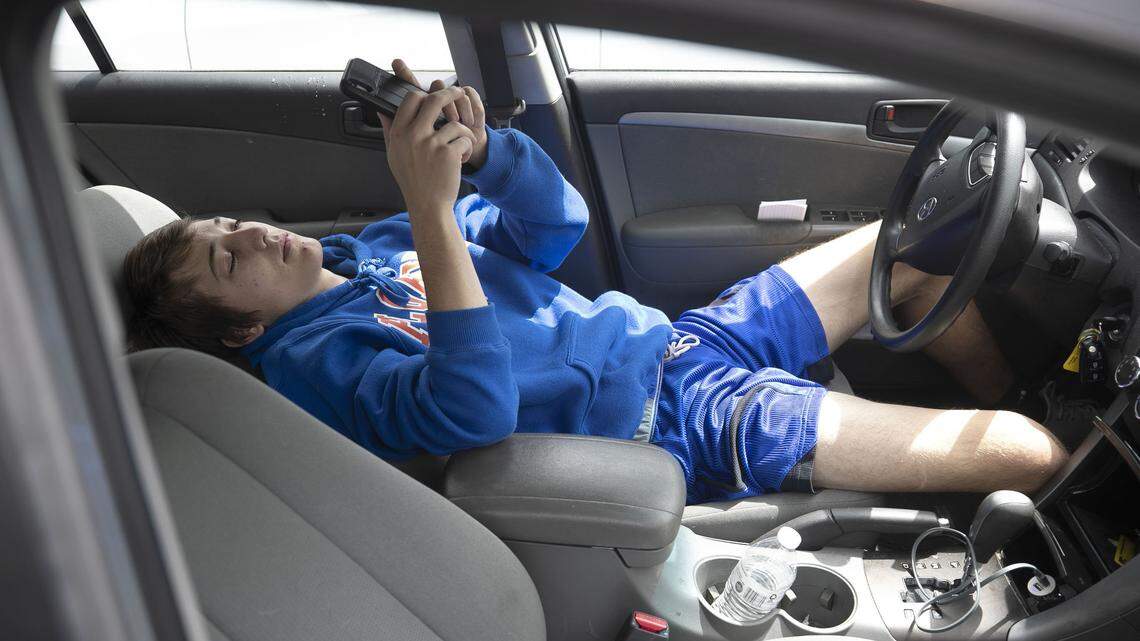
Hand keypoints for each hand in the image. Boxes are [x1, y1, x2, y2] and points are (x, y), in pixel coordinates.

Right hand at [380, 84, 476, 214]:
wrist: (427, 205)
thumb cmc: (412, 180)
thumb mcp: (393, 154)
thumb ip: (389, 130)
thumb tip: (381, 110)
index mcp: (399, 133)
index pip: (411, 99)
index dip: (425, 93)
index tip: (433, 94)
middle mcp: (413, 135)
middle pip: (434, 100)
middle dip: (450, 93)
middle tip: (459, 93)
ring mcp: (431, 144)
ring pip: (455, 123)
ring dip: (463, 134)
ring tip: (459, 147)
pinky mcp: (448, 153)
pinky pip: (464, 139)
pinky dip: (466, 149)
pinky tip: (460, 160)